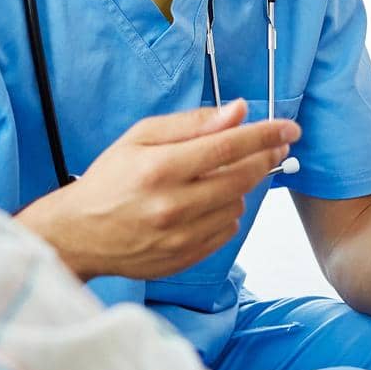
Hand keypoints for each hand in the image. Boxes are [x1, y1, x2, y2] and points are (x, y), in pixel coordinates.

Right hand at [16, 100, 298, 281]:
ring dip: (240, 187)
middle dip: (264, 158)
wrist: (79, 234)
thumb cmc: (108, 180)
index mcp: (160, 168)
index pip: (228, 146)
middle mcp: (173, 205)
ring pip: (237, 206)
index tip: (290, 128)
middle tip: (274, 146)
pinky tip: (207, 203)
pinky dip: (225, 213)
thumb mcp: (140, 137)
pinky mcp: (185, 258)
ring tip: (220, 176)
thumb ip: (191, 124)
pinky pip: (226, 231)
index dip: (265, 134)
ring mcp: (180, 236)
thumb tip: (238, 111)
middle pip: (242, 178)